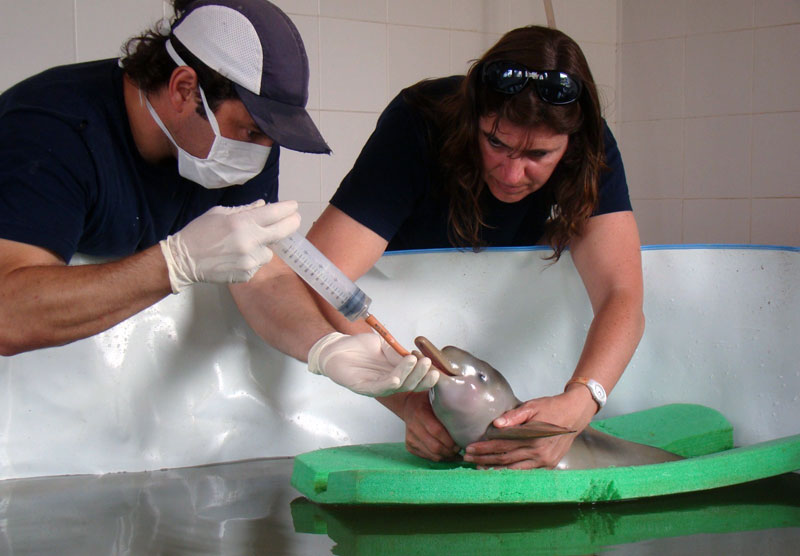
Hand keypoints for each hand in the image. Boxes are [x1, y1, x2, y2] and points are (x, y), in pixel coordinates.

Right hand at [160, 199, 299, 292]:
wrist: (184, 260)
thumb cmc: (199, 232)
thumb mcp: (220, 213)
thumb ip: (245, 210)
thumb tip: (264, 206)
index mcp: (242, 223)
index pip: (274, 213)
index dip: (287, 209)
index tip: (293, 206)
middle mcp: (250, 241)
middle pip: (282, 232)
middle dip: (291, 224)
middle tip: (295, 219)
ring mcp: (250, 260)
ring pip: (269, 251)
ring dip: (264, 246)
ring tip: (246, 245)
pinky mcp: (247, 274)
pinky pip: (258, 264)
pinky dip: (253, 259)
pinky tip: (237, 257)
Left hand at [307, 332, 439, 396]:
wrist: (335, 347)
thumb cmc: (357, 348)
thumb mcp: (383, 346)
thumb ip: (397, 352)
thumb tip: (414, 355)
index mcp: (394, 374)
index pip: (415, 378)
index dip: (426, 374)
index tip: (435, 365)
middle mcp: (387, 383)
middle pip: (410, 385)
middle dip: (422, 375)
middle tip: (428, 363)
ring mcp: (375, 386)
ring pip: (398, 386)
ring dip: (409, 375)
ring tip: (415, 361)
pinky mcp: (362, 387)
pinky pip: (379, 388)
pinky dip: (390, 383)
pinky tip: (398, 378)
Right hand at [399, 391, 460, 460]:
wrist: (408, 406)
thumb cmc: (426, 402)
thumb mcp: (436, 401)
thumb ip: (447, 410)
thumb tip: (467, 420)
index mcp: (421, 413)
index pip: (437, 431)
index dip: (450, 440)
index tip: (460, 442)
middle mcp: (413, 427)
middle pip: (435, 446)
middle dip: (450, 451)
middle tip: (459, 449)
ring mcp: (410, 438)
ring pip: (432, 454)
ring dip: (446, 456)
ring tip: (455, 453)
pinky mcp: (410, 446)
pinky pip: (427, 457)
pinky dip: (439, 457)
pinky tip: (447, 454)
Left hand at [463, 389, 595, 468]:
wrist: (575, 414)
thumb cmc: (552, 407)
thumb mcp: (532, 406)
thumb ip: (514, 416)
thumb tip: (496, 424)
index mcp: (533, 437)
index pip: (502, 445)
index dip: (484, 448)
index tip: (470, 448)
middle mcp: (538, 453)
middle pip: (505, 459)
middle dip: (484, 459)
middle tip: (467, 458)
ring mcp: (544, 461)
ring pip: (514, 468)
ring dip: (494, 468)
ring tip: (478, 466)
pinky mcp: (549, 464)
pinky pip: (525, 470)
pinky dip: (510, 471)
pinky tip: (498, 470)